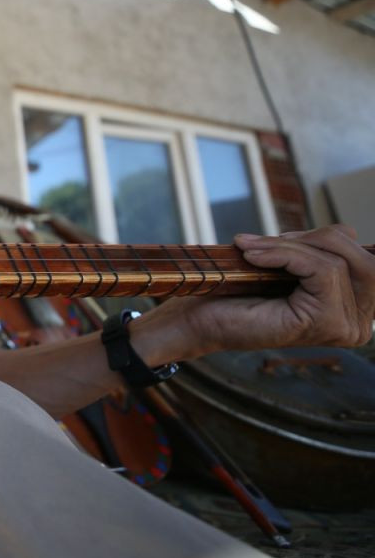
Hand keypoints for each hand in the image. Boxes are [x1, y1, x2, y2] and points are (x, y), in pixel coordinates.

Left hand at [177, 224, 372, 355]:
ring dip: (291, 246)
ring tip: (253, 249)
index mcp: (353, 310)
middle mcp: (358, 324)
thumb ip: (319, 254)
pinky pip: (322, 270)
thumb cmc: (237, 295)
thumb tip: (343, 231)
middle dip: (317, 238)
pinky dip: (284, 254)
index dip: (325, 238)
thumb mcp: (288, 267)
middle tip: (270, 242)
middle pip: (362, 259)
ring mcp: (345, 326)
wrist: (200, 321)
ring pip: (338, 262)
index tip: (279, 239)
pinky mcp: (325, 322)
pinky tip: (252, 256)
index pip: (364, 259)